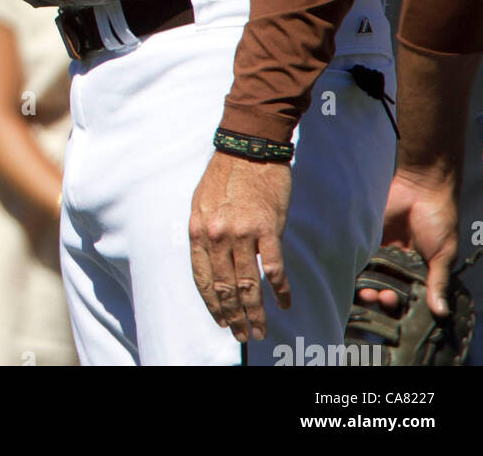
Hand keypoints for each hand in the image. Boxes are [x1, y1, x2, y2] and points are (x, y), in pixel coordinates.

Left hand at [190, 150, 292, 342]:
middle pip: (224, 286)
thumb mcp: (202, 202)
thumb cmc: (226, 174)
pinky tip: (284, 303)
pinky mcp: (267, 228)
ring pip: (248, 284)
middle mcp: (216, 235)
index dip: (212, 304)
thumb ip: (205, 233)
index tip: (221, 320)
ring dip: (255, 312)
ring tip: (261, 330)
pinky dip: (280, 290)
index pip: (202, 278)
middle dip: (233, 316)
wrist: (249, 146)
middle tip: (242, 335)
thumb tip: (212, 263)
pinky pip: (273, 269)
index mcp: (198, 229)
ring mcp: (241, 233)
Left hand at [356, 170, 459, 318]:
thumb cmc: (439, 221)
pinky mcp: (369, 237)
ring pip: (371, 276)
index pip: (407, 297)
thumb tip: (442, 312)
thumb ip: (438, 281)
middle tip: (379, 297)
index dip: (399, 305)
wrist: (421, 188)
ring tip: (366, 291)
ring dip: (366, 286)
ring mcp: (383, 253)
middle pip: (386, 289)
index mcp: (419, 273)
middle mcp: (399, 267)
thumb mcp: (443, 255)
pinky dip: (356, 265)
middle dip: (380, 298)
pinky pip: (360, 255)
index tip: (394, 303)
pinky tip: (352, 273)